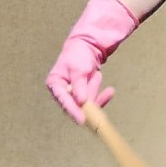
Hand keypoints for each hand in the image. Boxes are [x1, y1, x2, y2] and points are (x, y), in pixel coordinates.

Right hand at [45, 0, 138, 122]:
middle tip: (95, 94)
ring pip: (87, 105)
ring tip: (96, 75)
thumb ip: (79, 86)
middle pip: (75, 105)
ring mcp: (74, 95)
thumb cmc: (78, 55)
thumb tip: (81, 102)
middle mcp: (63, 92)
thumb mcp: (79, 69)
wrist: (88, 47)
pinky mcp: (85, 96)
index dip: (73, 111)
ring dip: (94, 91)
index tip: (82, 120)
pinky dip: (102, 97)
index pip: (63, 100)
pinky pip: (95, 101)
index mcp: (55, 84)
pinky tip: (110, 91)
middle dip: (88, 99)